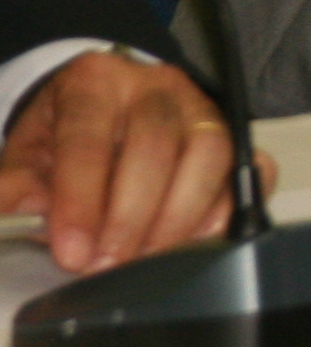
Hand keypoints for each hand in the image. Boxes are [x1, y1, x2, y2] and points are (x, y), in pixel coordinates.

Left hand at [0, 49, 272, 273]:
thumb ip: (15, 183)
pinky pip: (251, 169)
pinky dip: (226, 209)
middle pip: (154, 145)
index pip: (88, 137)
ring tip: (146, 258)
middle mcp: (156, 87)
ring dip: (177, 217)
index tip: (71, 251)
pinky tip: (193, 239)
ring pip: (210, 156)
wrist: (108, 107)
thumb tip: (5, 209)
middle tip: (106, 264)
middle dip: (129, 215)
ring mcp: (203, 109)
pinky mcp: (235, 135)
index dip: (80, 198)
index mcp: (95, 82)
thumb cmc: (68, 133)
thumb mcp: (29, 152)